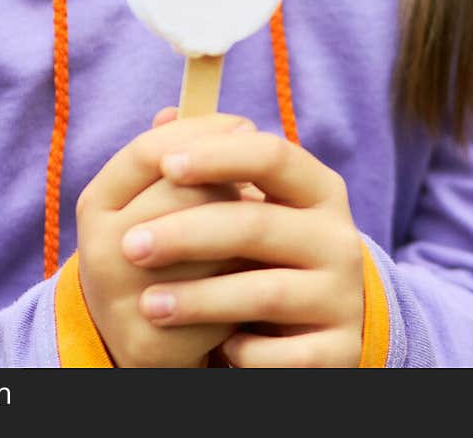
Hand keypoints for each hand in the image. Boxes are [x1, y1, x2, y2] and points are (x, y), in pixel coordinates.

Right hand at [76, 113, 254, 367]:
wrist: (130, 336)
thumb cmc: (154, 247)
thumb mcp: (146, 199)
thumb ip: (165, 154)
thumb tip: (174, 108)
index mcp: (97, 203)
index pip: (150, 149)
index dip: (203, 132)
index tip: (247, 125)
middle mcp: (101, 248)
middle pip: (184, 192)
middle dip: (232, 181)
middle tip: (261, 181)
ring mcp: (123, 298)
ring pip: (210, 246)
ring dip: (247, 233)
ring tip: (266, 226)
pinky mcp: (153, 342)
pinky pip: (220, 299)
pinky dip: (246, 285)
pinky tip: (259, 275)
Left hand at [120, 128, 364, 367]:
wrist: (318, 325)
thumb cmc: (266, 250)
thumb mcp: (250, 204)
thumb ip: (211, 164)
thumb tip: (164, 115)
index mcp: (319, 189)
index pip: (273, 155)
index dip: (218, 156)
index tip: (165, 164)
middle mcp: (340, 238)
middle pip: (257, 224)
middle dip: (185, 234)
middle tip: (129, 246)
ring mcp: (343, 297)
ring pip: (265, 292)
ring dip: (199, 298)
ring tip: (148, 304)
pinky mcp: (339, 351)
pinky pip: (284, 355)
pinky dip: (245, 352)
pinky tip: (217, 349)